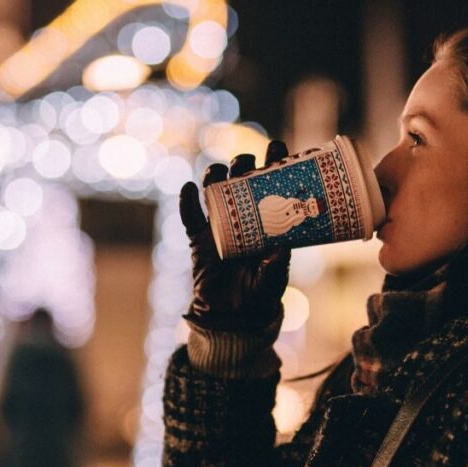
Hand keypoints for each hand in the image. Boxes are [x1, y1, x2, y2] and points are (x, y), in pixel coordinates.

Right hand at [179, 140, 291, 330]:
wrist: (233, 318)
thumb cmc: (259, 295)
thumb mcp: (273, 279)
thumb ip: (276, 264)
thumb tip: (280, 246)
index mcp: (267, 222)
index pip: (271, 186)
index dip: (273, 164)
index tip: (277, 147)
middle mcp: (243, 218)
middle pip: (241, 181)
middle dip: (243, 165)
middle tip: (247, 162)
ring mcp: (219, 227)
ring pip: (215, 192)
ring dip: (216, 177)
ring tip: (218, 171)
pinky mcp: (199, 240)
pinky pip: (190, 218)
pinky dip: (187, 202)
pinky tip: (188, 189)